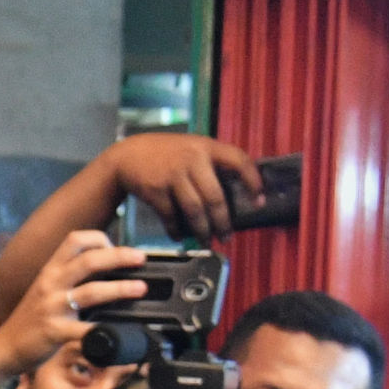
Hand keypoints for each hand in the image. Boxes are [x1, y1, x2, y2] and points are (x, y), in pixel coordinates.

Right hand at [0, 232, 147, 378]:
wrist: (6, 347)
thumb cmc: (31, 320)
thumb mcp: (47, 290)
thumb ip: (70, 279)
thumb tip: (105, 271)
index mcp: (50, 270)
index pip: (75, 240)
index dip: (100, 239)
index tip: (117, 248)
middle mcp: (51, 284)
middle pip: (89, 260)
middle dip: (119, 257)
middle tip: (140, 259)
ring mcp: (52, 307)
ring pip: (91, 291)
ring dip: (120, 288)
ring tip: (139, 288)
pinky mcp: (54, 332)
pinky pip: (84, 330)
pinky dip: (103, 331)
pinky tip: (119, 333)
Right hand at [97, 133, 261, 240]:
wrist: (128, 155)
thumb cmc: (167, 155)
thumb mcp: (192, 149)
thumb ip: (212, 165)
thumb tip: (238, 195)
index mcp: (206, 147)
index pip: (238, 160)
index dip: (253, 181)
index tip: (259, 202)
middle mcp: (191, 159)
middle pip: (215, 197)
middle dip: (223, 222)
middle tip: (227, 236)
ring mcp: (173, 174)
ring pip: (195, 211)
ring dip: (203, 231)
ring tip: (207, 241)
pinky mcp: (156, 190)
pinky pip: (172, 217)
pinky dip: (177, 231)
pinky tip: (180, 236)